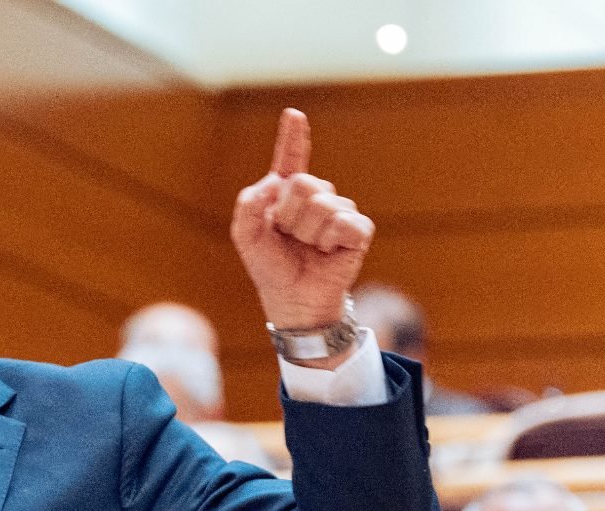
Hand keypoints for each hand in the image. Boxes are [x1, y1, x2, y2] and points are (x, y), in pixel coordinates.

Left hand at [230, 108, 373, 330]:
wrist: (293, 301)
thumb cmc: (271, 268)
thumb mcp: (247, 238)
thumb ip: (248, 208)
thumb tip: (273, 181)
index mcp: (286, 196)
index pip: (290, 160)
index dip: (292, 137)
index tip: (293, 114)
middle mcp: (315, 197)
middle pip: (304, 184)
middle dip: (289, 214)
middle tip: (289, 237)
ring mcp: (338, 211)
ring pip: (322, 205)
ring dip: (307, 232)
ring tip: (307, 248)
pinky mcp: (357, 230)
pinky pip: (344, 222)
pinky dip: (330, 240)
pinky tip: (327, 252)